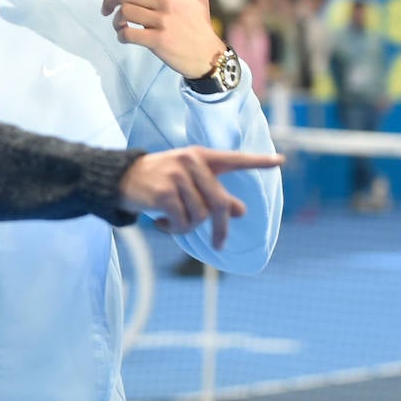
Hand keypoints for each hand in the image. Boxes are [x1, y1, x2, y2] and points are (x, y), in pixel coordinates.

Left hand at [97, 0, 226, 78]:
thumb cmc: (200, 26)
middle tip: (106, 10)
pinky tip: (125, 38)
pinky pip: (128, 34)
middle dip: (110, 0)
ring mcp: (163, 21)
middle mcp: (167, 2)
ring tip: (121, 27)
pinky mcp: (158, 40)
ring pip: (124, 12)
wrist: (209, 57)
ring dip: (116, 21)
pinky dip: (121, 36)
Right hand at [118, 147, 282, 249]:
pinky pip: (182, 222)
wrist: (119, 179)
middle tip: (219, 244)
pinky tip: (161, 224)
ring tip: (171, 222)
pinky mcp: (165, 192)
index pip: (234, 159)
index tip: (281, 161)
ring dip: (187, 227)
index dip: (258, 161)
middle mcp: (191, 162)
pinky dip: (174, 230)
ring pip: (200, 216)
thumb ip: (213, 195)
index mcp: (200, 156)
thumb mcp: (186, 184)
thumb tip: (241, 211)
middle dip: (220, 228)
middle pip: (220, 203)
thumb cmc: (156, 181)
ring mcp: (177, 176)